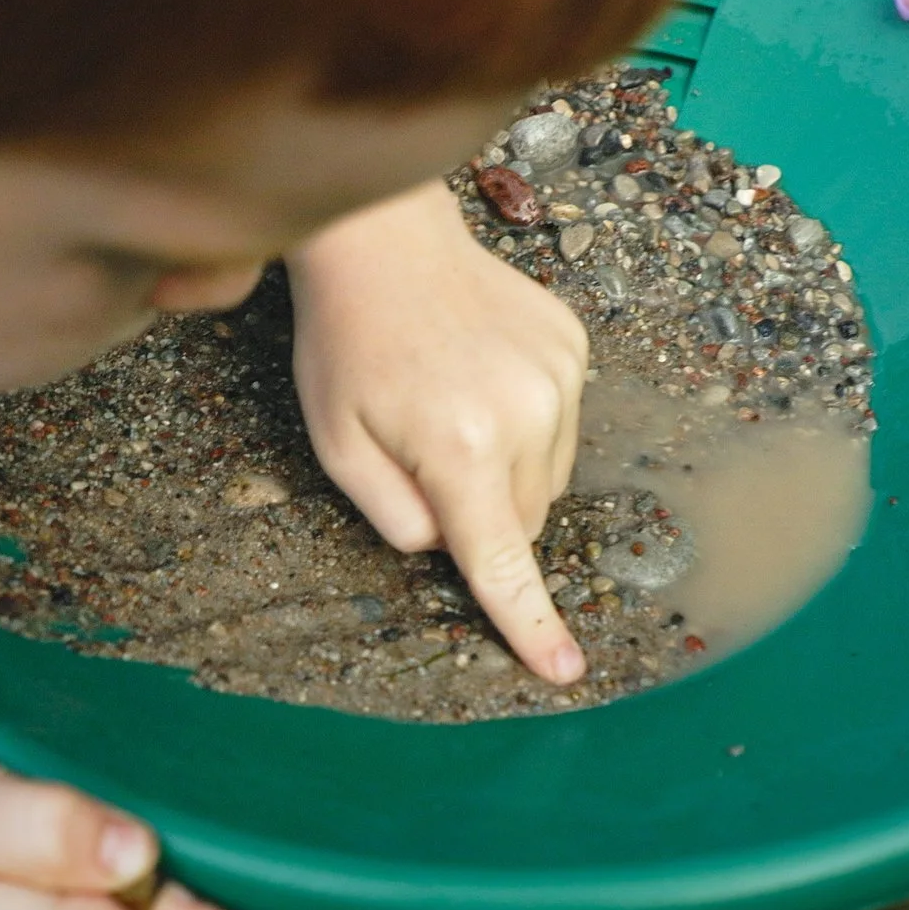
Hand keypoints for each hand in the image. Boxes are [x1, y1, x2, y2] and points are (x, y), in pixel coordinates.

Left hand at [285, 179, 590, 684]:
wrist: (385, 238)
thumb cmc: (346, 343)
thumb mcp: (336, 443)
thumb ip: (390, 515)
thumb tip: (444, 546)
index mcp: (458, 447)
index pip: (501, 559)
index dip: (530, 624)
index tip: (564, 671)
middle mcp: (523, 415)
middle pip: (523, 520)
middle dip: (481, 516)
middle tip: (424, 457)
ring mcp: (558, 377)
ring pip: (549, 477)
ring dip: (506, 470)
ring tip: (451, 407)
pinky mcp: (572, 346)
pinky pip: (561, 421)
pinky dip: (525, 421)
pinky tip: (479, 376)